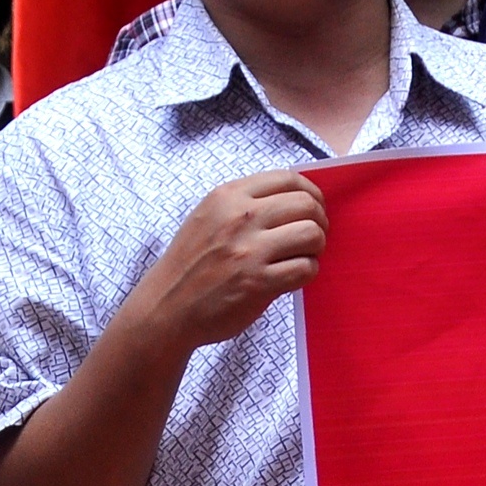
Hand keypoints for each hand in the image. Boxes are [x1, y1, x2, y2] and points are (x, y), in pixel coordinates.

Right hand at [116, 172, 327, 361]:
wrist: (166, 306)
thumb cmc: (191, 263)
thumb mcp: (209, 216)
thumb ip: (245, 203)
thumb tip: (297, 199)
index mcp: (228, 195)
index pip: (288, 178)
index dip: (311, 193)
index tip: (313, 209)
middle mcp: (240, 217)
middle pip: (307, 205)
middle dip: (319, 221)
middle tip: (312, 237)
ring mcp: (249, 250)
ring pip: (312, 234)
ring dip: (316, 248)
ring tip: (302, 257)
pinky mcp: (258, 282)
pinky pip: (305, 268)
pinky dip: (307, 272)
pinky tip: (293, 276)